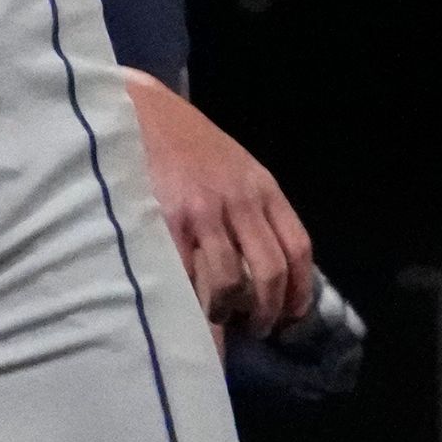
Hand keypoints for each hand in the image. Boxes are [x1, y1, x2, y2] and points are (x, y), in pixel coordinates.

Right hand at [125, 70, 314, 337]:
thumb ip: (253, 208)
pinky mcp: (166, 223)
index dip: (299, 291)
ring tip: (219, 324)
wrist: (142, 112)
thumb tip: (268, 267)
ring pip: (232, 283)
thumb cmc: (188, 145)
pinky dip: (192, 305)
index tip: (291, 317)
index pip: (298, 248)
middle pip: (271, 272)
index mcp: (262, 188)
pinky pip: (188, 278)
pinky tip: (188, 315)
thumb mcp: (235, 168)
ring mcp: (203, 213)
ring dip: (228, 315)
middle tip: (255, 329)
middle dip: (267, 312)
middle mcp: (240, 201)